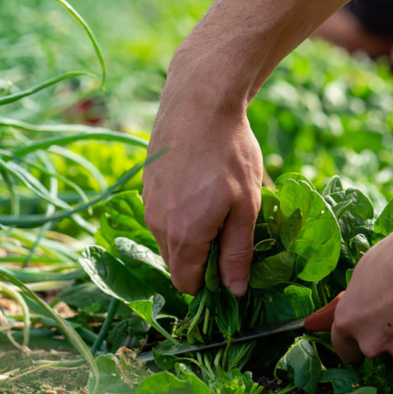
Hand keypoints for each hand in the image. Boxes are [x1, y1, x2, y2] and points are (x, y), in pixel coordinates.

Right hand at [142, 55, 262, 296]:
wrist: (200, 101)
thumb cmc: (229, 153)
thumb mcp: (246, 206)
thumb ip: (238, 253)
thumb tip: (235, 292)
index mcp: (183, 236)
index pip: (186, 284)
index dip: (209, 284)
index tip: (231, 267)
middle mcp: (157, 225)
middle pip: (176, 263)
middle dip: (201, 260)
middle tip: (230, 233)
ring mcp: (148, 202)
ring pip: (168, 238)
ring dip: (191, 235)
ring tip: (218, 205)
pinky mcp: (146, 184)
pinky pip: (162, 215)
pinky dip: (180, 213)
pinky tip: (201, 188)